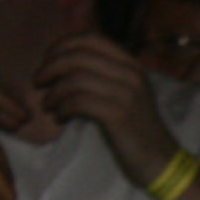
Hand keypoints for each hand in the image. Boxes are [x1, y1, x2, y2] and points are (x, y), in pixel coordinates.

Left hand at [35, 33, 178, 186]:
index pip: (90, 39)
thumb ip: (103, 74)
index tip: (48, 60)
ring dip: (54, 92)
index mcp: (131, 64)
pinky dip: (62, 108)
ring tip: (49, 105)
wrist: (161, 161)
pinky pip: (78, 102)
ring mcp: (126, 95)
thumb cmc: (136, 129)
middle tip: (39, 82)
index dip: (62, 45)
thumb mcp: (124, 93)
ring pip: (75, 79)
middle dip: (51, 67)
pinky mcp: (118, 116)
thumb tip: (63, 62)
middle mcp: (131, 75)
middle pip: (78, 56)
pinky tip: (61, 117)